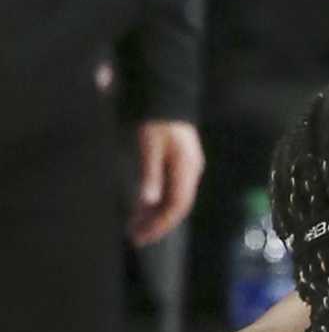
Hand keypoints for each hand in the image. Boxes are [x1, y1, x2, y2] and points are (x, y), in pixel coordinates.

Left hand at [131, 120, 204, 245]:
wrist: (167, 94)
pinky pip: (172, 190)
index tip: (141, 237)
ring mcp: (188, 168)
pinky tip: (143, 206)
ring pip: (174, 199)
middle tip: (134, 236)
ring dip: (155, 214)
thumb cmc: (157, 119)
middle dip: (156, 224)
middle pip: (177, 207)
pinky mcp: (182, 163)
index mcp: (186, 170)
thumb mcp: (149, 146)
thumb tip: (148, 201)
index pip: (177, 207)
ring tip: (135, 225)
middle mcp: (191, 172)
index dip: (160, 225)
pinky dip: (157, 202)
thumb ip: (150, 173)